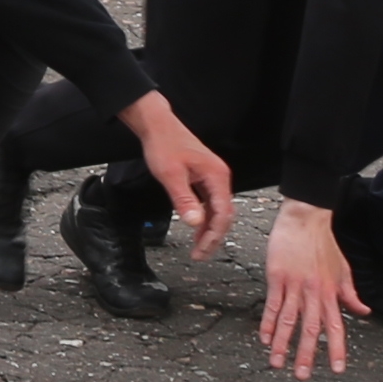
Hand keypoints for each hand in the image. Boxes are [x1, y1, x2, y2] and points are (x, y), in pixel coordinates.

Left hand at [126, 92, 235, 250]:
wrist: (158, 126)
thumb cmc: (164, 146)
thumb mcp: (170, 175)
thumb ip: (184, 199)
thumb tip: (195, 223)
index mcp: (216, 175)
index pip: (223, 212)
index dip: (214, 234)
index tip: (202, 250)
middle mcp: (220, 176)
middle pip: (224, 214)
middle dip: (214, 237)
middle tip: (200, 255)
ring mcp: (213, 177)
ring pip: (217, 210)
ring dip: (209, 230)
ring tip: (199, 248)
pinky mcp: (205, 177)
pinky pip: (210, 203)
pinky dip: (205, 218)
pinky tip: (197, 230)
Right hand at [259, 199, 362, 376]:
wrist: (306, 218)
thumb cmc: (324, 242)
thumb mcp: (343, 269)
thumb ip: (351, 293)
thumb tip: (364, 312)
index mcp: (330, 292)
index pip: (336, 326)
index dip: (337, 349)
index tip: (337, 369)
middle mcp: (314, 292)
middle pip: (310, 329)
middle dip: (306, 355)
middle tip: (302, 376)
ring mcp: (294, 285)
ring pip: (289, 320)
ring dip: (282, 344)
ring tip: (277, 363)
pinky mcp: (277, 277)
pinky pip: (273, 304)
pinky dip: (268, 322)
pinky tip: (264, 338)